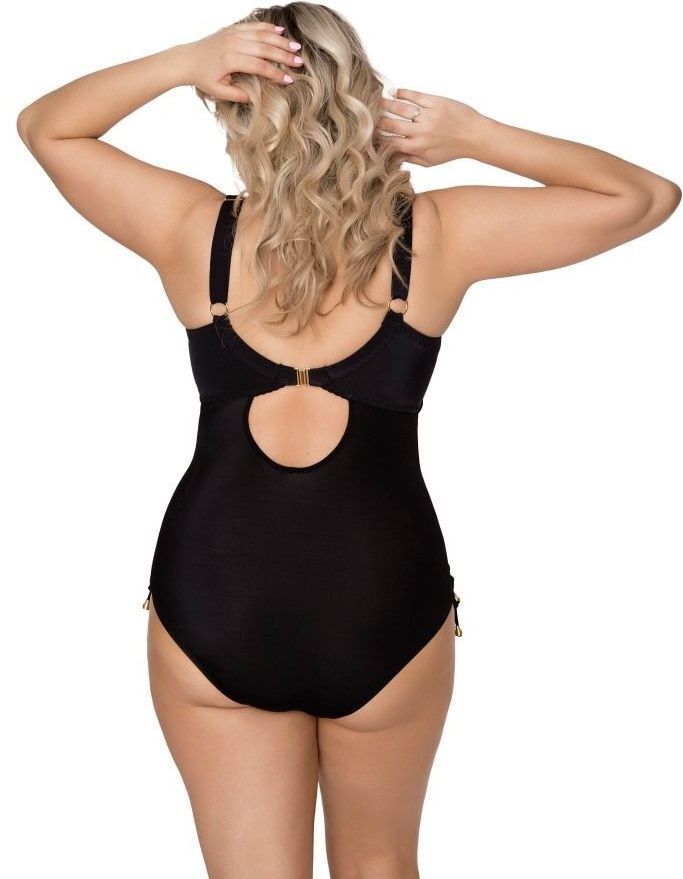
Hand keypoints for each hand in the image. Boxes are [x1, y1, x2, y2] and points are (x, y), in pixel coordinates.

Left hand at [179, 21, 304, 101]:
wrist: (187, 59)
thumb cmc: (203, 78)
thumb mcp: (219, 92)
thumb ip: (238, 95)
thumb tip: (257, 99)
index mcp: (230, 60)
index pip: (259, 66)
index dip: (276, 73)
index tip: (289, 80)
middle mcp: (233, 43)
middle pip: (264, 48)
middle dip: (284, 56)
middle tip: (300, 62)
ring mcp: (233, 33)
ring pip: (261, 35)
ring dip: (280, 41)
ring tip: (296, 47)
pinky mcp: (232, 29)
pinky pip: (253, 26)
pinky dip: (268, 28)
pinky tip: (280, 31)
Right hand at [377, 89, 484, 165]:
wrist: (475, 136)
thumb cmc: (451, 150)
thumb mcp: (430, 162)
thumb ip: (410, 159)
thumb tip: (390, 156)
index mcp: (417, 148)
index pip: (389, 142)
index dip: (376, 138)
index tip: (367, 133)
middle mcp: (420, 132)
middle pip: (390, 124)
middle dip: (376, 119)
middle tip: (365, 114)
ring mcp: (427, 116)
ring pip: (399, 108)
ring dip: (385, 103)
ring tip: (375, 100)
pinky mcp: (435, 102)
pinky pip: (414, 95)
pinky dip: (402, 93)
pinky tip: (395, 92)